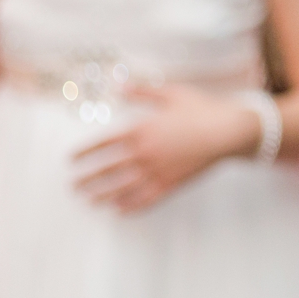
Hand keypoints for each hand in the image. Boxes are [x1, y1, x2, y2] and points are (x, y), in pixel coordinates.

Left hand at [72, 84, 262, 211]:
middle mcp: (144, 153)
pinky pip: (146, 199)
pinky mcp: (171, 184)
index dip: (85, 152)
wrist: (227, 131)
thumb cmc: (201, 109)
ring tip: (88, 201)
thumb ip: (142, 92)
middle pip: (107, 169)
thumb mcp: (171, 94)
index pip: (103, 144)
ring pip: (122, 187)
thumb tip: (119, 87)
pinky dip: (131, 205)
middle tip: (72, 185)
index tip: (71, 159)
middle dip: (87, 178)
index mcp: (140, 130)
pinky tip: (119, 210)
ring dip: (102, 195)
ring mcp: (157, 171)